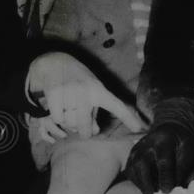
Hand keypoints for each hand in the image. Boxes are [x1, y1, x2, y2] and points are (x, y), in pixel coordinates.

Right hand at [27, 51, 145, 138]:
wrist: (54, 62)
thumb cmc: (78, 81)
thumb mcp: (91, 93)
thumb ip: (94, 113)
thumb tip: (94, 131)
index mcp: (99, 90)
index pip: (116, 106)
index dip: (128, 118)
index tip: (140, 128)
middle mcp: (86, 90)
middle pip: (84, 126)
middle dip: (83, 132)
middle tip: (82, 131)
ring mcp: (70, 91)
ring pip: (69, 123)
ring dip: (68, 122)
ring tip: (69, 111)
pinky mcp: (54, 92)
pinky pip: (57, 118)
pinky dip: (57, 117)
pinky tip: (58, 108)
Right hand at [125, 124, 193, 193]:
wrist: (171, 128)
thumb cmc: (182, 142)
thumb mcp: (189, 151)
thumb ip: (183, 169)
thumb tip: (177, 188)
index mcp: (164, 141)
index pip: (163, 161)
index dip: (165, 178)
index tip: (167, 191)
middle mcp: (147, 144)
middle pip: (141, 164)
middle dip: (147, 183)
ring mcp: (137, 149)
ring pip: (133, 169)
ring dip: (140, 184)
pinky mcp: (132, 155)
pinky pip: (130, 171)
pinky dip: (136, 181)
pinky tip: (146, 187)